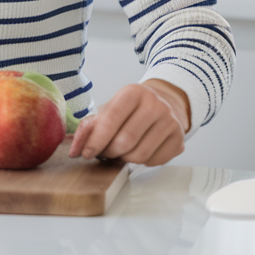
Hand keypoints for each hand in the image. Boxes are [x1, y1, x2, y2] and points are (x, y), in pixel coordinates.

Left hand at [69, 80, 189, 165]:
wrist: (166, 102)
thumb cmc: (131, 108)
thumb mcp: (110, 108)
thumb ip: (89, 126)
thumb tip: (75, 149)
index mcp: (133, 92)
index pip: (111, 119)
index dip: (96, 140)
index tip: (85, 153)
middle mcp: (155, 105)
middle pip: (125, 141)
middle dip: (109, 152)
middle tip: (104, 153)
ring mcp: (171, 122)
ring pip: (140, 155)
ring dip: (124, 159)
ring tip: (120, 152)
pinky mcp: (180, 139)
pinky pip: (154, 162)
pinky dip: (142, 162)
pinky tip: (138, 150)